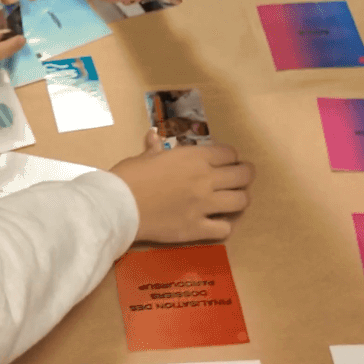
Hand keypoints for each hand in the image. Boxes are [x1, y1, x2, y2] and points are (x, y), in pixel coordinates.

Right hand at [112, 130, 253, 242]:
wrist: (119, 207)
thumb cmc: (129, 177)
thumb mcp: (143, 157)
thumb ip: (155, 148)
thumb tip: (152, 135)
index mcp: (194, 158)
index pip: (229, 153)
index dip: (230, 156)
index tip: (227, 161)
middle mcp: (206, 179)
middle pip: (242, 175)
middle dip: (245, 175)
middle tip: (241, 178)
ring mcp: (204, 206)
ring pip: (240, 201)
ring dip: (240, 199)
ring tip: (233, 200)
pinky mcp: (197, 229)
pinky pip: (225, 228)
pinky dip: (224, 225)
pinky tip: (218, 223)